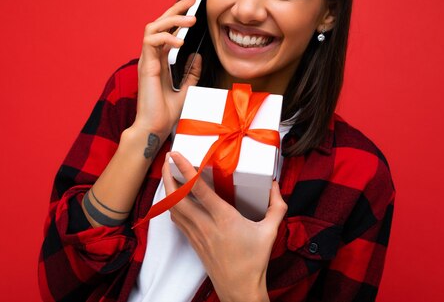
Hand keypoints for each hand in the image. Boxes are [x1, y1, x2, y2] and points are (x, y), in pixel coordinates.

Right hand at [134, 0, 201, 140]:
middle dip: (176, 8)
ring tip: (191, 20)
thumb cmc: (165, 113)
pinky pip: (151, 41)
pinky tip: (180, 41)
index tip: (193, 5)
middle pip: (160, 22)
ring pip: (153, 27)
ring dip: (172, 19)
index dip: (179, 16)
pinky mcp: (146, 66)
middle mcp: (152, 57)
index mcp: (160, 60)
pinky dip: (166, 37)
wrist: (155, 128)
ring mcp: (147, 60)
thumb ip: (191, 73)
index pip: (168, 30)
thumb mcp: (187, 89)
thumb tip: (197, 58)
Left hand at [163, 152, 286, 301]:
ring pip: (173, 208)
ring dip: (167, 189)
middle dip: (168, 176)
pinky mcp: (193, 242)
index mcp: (224, 218)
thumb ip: (276, 206)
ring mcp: (196, 234)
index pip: (198, 190)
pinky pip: (177, 219)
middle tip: (167, 159)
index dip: (185, 170)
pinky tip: (173, 197)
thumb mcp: (270, 232)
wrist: (239, 289)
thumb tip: (275, 185)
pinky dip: (171, 205)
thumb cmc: (254, 261)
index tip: (176, 155)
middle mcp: (205, 225)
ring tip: (167, 173)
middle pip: (177, 197)